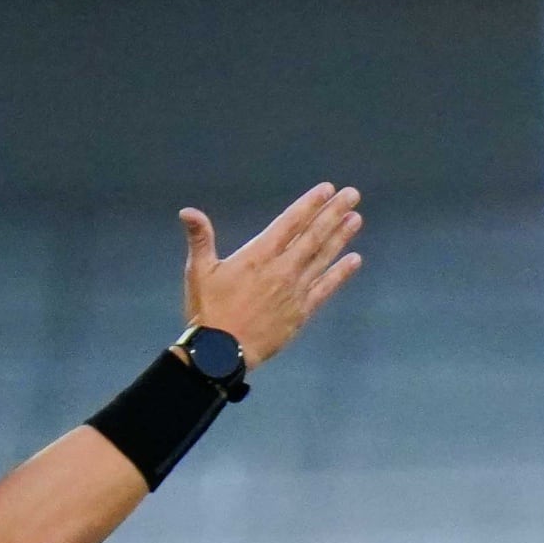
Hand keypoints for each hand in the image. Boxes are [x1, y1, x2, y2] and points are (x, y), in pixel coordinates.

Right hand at [181, 183, 366, 365]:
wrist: (222, 352)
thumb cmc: (208, 310)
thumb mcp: (198, 270)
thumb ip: (200, 238)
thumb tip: (187, 211)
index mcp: (258, 255)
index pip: (290, 223)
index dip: (309, 205)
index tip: (326, 190)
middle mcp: (282, 269)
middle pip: (313, 235)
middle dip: (333, 213)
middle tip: (352, 195)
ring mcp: (295, 291)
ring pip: (323, 257)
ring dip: (340, 237)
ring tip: (356, 218)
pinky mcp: (302, 311)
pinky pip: (326, 288)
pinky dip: (341, 273)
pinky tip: (355, 260)